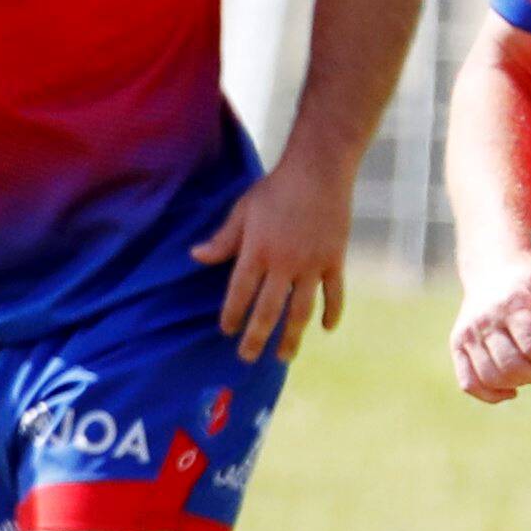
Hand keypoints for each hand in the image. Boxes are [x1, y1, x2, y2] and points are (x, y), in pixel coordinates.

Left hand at [191, 158, 354, 362]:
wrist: (319, 171)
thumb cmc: (275, 190)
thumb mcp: (242, 211)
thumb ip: (222, 240)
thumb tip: (195, 257)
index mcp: (256, 252)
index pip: (239, 293)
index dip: (232, 315)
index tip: (226, 331)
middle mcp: (284, 263)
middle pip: (268, 310)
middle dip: (256, 337)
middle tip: (247, 358)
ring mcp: (313, 264)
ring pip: (302, 309)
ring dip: (293, 336)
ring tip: (284, 356)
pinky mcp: (335, 259)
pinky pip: (335, 293)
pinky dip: (332, 312)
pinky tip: (326, 329)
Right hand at [453, 254, 530, 402]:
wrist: (489, 270)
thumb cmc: (525, 281)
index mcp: (508, 307)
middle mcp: (482, 323)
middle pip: (511, 364)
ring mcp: (466, 336)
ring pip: (490, 376)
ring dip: (517, 384)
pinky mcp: (457, 346)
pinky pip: (468, 381)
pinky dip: (488, 394)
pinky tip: (510, 392)